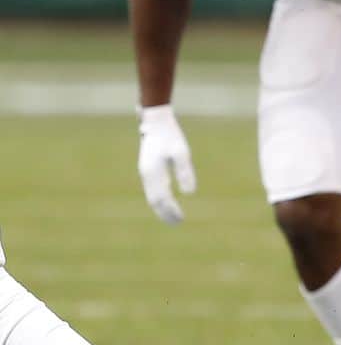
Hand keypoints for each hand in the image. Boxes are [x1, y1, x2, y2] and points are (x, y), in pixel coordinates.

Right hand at [137, 105, 195, 223]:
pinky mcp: (148, 169)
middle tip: (177, 223)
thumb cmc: (170, 136)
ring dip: (161, 208)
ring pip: (152, 196)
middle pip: (155, 201)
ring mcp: (146, 172)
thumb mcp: (182, 152)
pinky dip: (159, 199)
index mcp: (153, 173)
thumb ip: (184, 172)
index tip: (181, 219)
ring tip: (172, 217)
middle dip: (165, 213)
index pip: (162, 199)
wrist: (155, 121)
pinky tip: (167, 202)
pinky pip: (152, 189)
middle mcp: (147, 176)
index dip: (170, 210)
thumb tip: (189, 193)